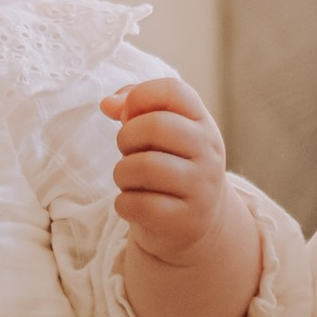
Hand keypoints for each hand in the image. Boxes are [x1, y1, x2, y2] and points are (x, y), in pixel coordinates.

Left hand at [104, 76, 231, 266]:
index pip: (174, 91)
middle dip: (126, 138)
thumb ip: (135, 108)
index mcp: (203, 124)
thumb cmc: (170, 167)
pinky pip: (136, 204)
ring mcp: (199, 188)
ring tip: (130, 180)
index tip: (129, 114)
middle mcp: (208, 153)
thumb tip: (108, 104)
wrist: (198, 224)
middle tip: (128, 152)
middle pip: (155, 125)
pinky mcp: (183, 220)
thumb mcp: (163, 134)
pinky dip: (124, 204)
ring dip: (122, 174)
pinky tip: (134, 204)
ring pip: (142, 167)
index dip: (140, 96)